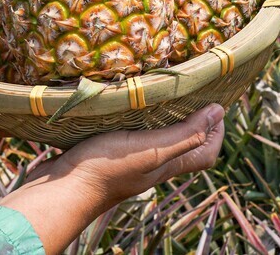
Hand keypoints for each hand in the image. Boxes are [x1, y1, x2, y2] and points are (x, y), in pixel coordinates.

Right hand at [0, 104, 225, 254]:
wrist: (61, 189)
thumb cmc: (107, 169)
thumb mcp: (152, 149)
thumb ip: (185, 134)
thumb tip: (218, 112)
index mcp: (167, 164)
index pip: (206, 152)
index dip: (216, 130)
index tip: (216, 102)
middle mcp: (152, 164)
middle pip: (184, 144)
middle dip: (193, 118)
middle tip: (192, 90)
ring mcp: (129, 159)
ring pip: (157, 137)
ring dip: (165, 116)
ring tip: (163, 90)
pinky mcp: (107, 152)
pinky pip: (131, 134)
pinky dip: (137, 118)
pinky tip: (127, 103)